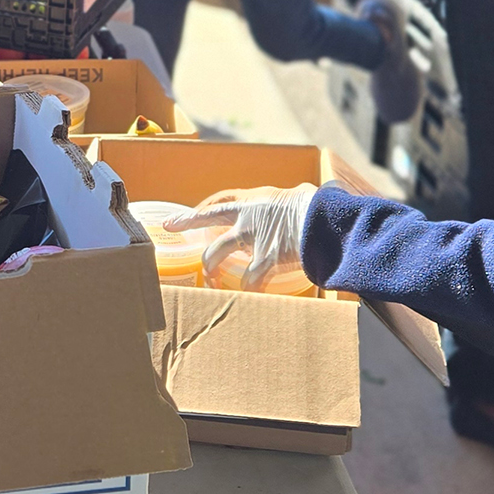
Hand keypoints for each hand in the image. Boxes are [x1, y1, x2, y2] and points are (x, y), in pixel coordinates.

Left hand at [164, 183, 318, 290]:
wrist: (321, 216)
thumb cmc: (315, 204)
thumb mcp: (297, 196)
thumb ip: (292, 201)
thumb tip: (305, 195)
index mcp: (252, 203)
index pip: (215, 207)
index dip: (192, 216)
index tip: (172, 223)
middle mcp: (246, 220)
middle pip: (209, 233)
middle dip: (201, 251)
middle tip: (199, 263)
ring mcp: (252, 240)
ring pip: (216, 255)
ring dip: (212, 270)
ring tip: (212, 281)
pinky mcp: (264, 259)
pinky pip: (250, 280)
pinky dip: (249, 290)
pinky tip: (248, 298)